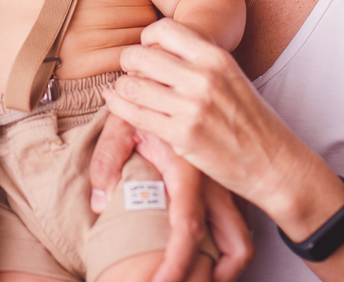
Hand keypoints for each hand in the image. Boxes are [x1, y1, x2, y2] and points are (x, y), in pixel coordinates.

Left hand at [90, 114, 251, 281]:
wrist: (178, 81)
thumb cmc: (145, 104)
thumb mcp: (122, 125)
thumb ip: (107, 159)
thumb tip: (101, 202)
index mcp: (188, 170)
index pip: (187, 227)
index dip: (176, 263)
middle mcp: (213, 184)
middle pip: (234, 245)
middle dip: (215, 277)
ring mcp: (224, 189)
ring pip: (241, 240)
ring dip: (226, 268)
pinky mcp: (224, 190)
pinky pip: (234, 229)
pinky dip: (225, 252)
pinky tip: (206, 265)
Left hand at [104, 19, 315, 213]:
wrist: (274, 163)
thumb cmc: (251, 120)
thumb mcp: (230, 77)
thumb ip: (198, 62)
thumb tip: (157, 50)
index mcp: (216, 57)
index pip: (164, 29)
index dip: (147, 38)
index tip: (147, 50)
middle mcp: (203, 78)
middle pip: (140, 56)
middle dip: (128, 62)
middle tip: (131, 72)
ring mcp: (191, 107)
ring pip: (131, 85)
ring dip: (122, 88)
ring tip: (126, 92)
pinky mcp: (181, 135)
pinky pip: (134, 115)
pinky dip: (118, 108)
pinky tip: (116, 104)